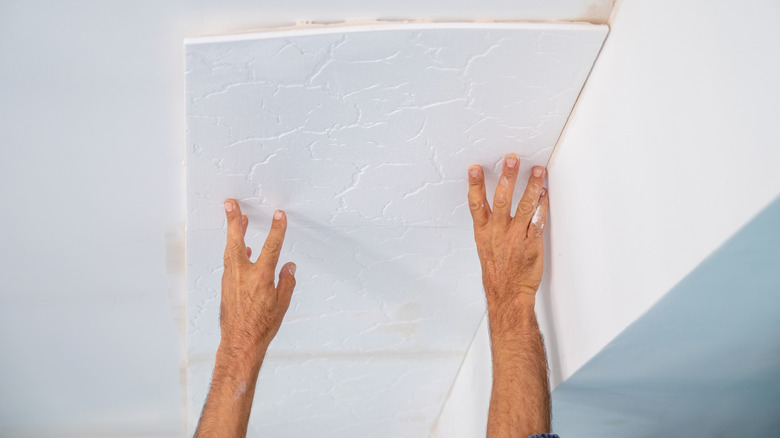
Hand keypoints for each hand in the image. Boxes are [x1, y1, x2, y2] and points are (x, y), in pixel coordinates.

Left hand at [220, 199, 296, 358]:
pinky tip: (240, 248)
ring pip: (230, 250)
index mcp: (261, 277)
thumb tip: (289, 266)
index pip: (271, 247)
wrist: (240, 343)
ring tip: (236, 218)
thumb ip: (286, 282)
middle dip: (234, 220)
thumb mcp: (282, 304)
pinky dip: (234, 251)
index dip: (277, 229)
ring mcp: (231, 279)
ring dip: (233, 233)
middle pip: (236, 241)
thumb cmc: (262, 327)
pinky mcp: (226, 285)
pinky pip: (230, 262)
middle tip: (230, 204)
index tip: (279, 215)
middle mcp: (243, 274)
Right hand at [467, 154, 547, 331]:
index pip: (476, 204)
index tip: (475, 168)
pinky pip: (538, 222)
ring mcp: (515, 237)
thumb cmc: (497, 272)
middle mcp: (498, 232)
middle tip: (511, 159)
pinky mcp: (531, 244)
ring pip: (524, 207)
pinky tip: (545, 194)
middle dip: (507, 177)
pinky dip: (543, 207)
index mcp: (484, 232)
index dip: (475, 185)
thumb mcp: (485, 246)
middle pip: (501, 199)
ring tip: (538, 171)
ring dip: (532, 186)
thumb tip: (495, 207)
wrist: (507, 294)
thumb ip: (489, 226)